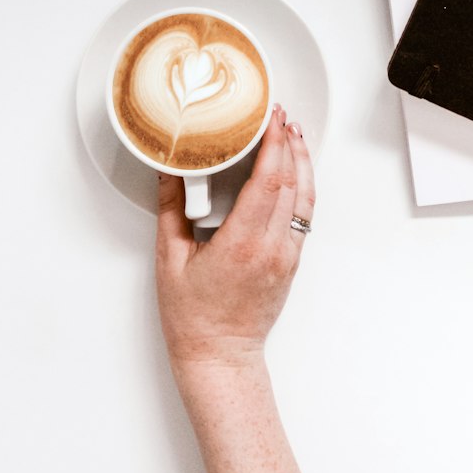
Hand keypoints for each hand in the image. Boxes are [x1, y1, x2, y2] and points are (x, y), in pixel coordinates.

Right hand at [156, 104, 315, 374]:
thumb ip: (170, 210)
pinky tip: (295, 171)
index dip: (274, 145)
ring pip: (304, 198)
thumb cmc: (193, 318)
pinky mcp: (291, 262)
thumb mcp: (169, 260)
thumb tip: (168, 171)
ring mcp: (286, 255)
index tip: (272, 119)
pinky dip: (302, 187)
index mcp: (242, 243)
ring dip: (302, 162)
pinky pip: (303, 215)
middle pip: (291, 183)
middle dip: (288, 144)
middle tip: (280, 115)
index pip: (268, 181)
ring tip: (294, 134)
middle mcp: (271, 247)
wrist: (220, 358)